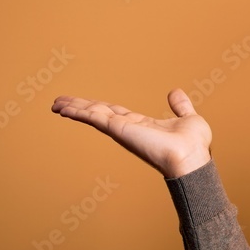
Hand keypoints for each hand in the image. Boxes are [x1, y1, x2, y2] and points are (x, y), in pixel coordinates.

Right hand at [51, 89, 212, 178]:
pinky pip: (95, 118)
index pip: (114, 112)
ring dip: (74, 108)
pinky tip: (64, 108)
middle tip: (59, 102)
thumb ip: (180, 106)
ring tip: (55, 104)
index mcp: (142, 125)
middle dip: (79, 107)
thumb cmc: (194, 145)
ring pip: (93, 114)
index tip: (84, 103)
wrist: (192, 157)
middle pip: (98, 113)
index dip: (98, 106)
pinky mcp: (119, 129)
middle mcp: (129, 128)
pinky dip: (78, 112)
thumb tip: (175, 92)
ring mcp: (122, 129)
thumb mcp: (188, 118)